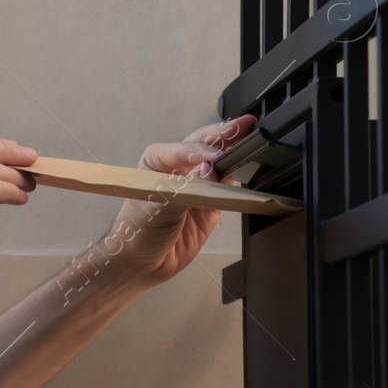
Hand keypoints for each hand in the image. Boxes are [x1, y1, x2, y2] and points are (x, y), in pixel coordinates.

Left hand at [99, 114, 257, 288]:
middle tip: (245, 124)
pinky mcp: (211, 202)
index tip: (214, 157)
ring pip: (220, 161)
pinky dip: (240, 178)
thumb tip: (209, 171)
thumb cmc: (135, 232)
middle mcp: (178, 168)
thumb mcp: (156, 208)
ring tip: (251, 139)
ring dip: (235, 150)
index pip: (183, 148)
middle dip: (225, 134)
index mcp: (157, 161)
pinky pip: (229, 186)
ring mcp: (197, 184)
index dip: (200, 151)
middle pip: (205, 144)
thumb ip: (184, 189)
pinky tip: (249, 168)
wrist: (142, 263)